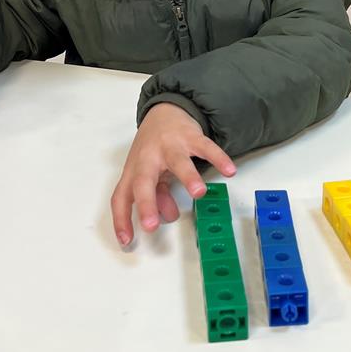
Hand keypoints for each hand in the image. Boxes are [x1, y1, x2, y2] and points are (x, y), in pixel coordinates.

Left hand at [111, 102, 235, 245]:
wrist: (164, 111)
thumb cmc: (154, 149)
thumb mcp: (150, 173)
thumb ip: (157, 196)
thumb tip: (166, 216)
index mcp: (134, 170)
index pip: (121, 198)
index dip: (121, 220)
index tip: (126, 240)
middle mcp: (148, 158)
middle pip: (142, 181)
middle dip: (146, 204)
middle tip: (151, 225)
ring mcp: (169, 146)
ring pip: (177, 161)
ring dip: (188, 177)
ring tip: (199, 193)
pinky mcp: (190, 136)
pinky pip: (205, 147)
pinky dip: (218, 158)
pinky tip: (229, 170)